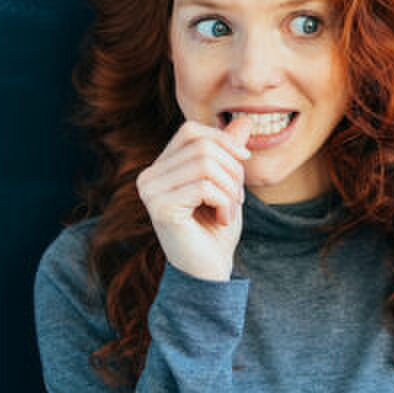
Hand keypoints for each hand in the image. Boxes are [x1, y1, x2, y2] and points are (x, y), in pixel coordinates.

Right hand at [136, 116, 254, 281]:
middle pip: (202, 145)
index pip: (191, 131)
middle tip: (237, 197)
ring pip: (206, 164)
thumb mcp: (227, 184)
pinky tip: (222, 220)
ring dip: (230, 188)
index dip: (223, 141)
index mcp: (160, 168)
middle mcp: (148, 176)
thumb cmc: (216, 230)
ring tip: (229, 211)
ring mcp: (150, 192)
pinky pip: (205, 186)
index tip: (243, 163)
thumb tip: (245, 119)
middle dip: (232, 169)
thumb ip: (229, 153)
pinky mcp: (159, 208)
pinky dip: (224, 202)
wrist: (209, 273)